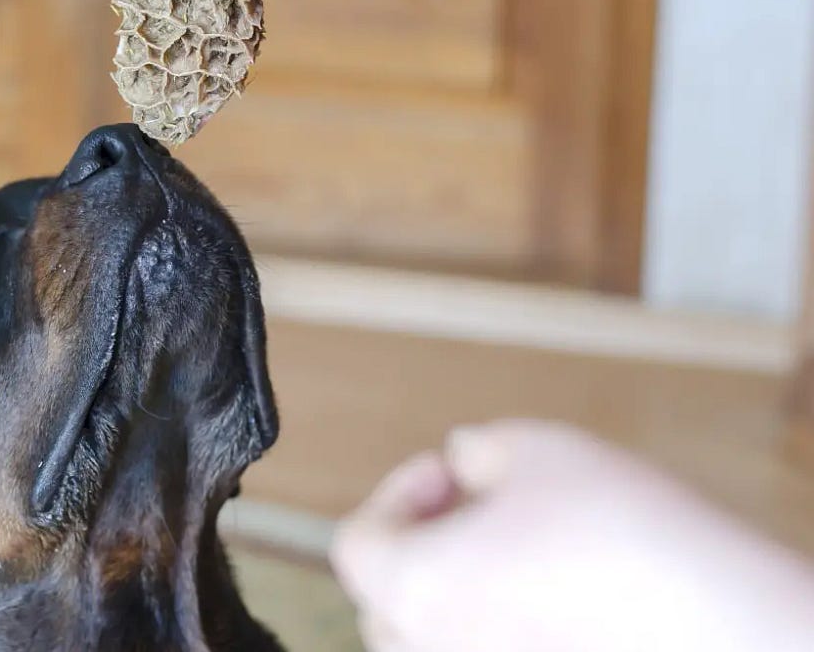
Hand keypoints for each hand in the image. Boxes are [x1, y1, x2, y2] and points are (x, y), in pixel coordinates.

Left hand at [331, 420, 813, 651]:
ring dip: (454, 590)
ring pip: (433, 641)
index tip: (449, 475)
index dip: (397, 494)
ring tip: (520, 554)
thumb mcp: (536, 448)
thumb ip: (475, 449)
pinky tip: (553, 599)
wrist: (726, 626)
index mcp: (412, 589)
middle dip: (419, 544)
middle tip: (477, 509)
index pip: (356, 544)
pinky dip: (496, 629)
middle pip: (386, 602)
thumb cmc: (626, 537)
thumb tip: (460, 461)